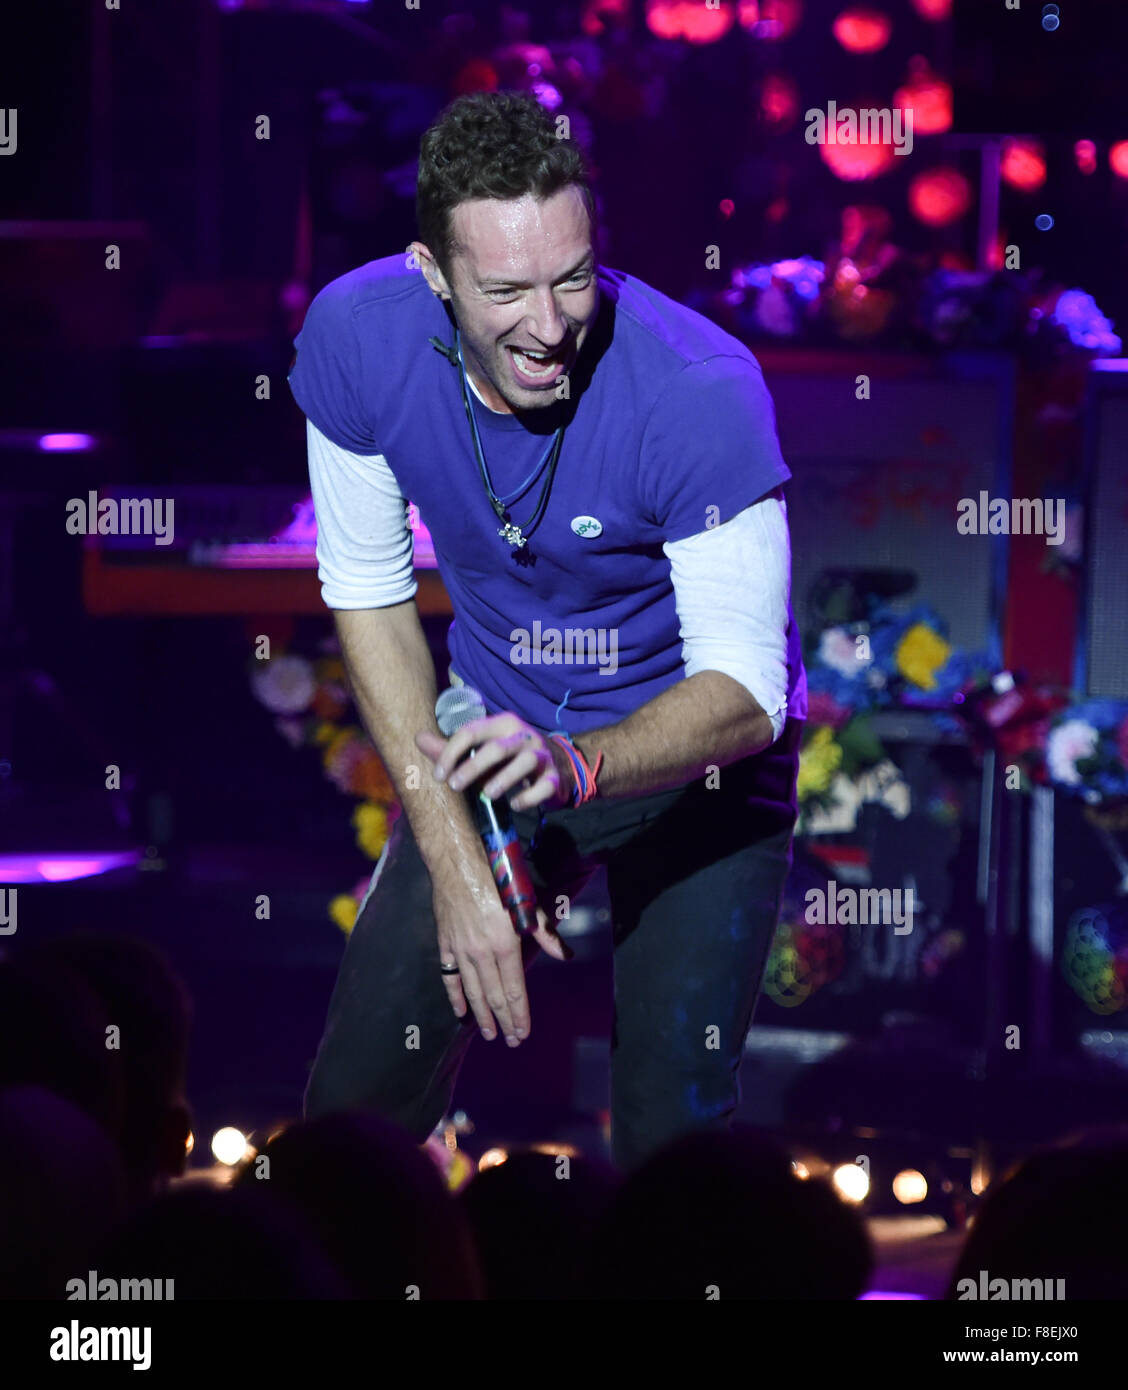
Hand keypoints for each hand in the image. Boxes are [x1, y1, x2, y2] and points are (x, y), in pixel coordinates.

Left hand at [415, 713, 574, 812]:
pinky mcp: (554, 778)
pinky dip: (529, 797)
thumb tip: (417, 738)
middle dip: (472, 767)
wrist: (558, 766)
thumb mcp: (482, 748)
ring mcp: (543, 756)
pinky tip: (516, 805)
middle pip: (497, 747)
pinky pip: (544, 787)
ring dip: (503, 779)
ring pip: (526, 762)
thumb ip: (451, 747)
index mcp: (503, 724)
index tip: (439, 776)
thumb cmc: (510, 757)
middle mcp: (524, 735)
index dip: (451, 753)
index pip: (472, 731)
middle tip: (453, 786)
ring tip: (486, 795)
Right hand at [432, 864, 568, 1044]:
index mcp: (505, 944)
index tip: (523, 1032)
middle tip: (510, 1041)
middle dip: (504, 1020)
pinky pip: (449, 977)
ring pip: (472, 991)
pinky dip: (455, 996)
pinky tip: (461, 1011)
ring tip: (489, 1033)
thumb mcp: (528, 903)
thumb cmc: (498, 878)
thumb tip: (565, 956)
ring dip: (481, 1014)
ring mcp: (460, 950)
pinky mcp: (445, 943)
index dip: (520, 1013)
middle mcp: (482, 953)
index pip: (515, 989)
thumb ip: (545, 933)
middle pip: (494, 995)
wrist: (457, 862)